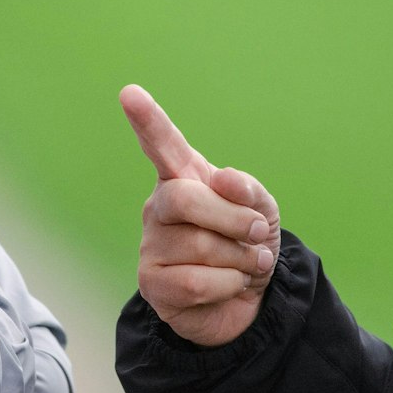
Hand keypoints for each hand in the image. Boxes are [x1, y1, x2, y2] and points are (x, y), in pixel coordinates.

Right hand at [121, 84, 280, 347]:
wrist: (252, 299)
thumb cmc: (250, 243)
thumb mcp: (262, 210)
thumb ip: (246, 190)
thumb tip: (221, 180)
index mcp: (184, 178)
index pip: (163, 145)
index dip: (147, 120)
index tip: (129, 94)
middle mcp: (161, 206)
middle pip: (184, 198)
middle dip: (232, 219)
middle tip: (258, 233)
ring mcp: (152, 244)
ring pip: (198, 245)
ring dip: (239, 258)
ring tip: (246, 264)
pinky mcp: (152, 283)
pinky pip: (196, 281)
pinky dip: (228, 285)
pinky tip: (229, 285)